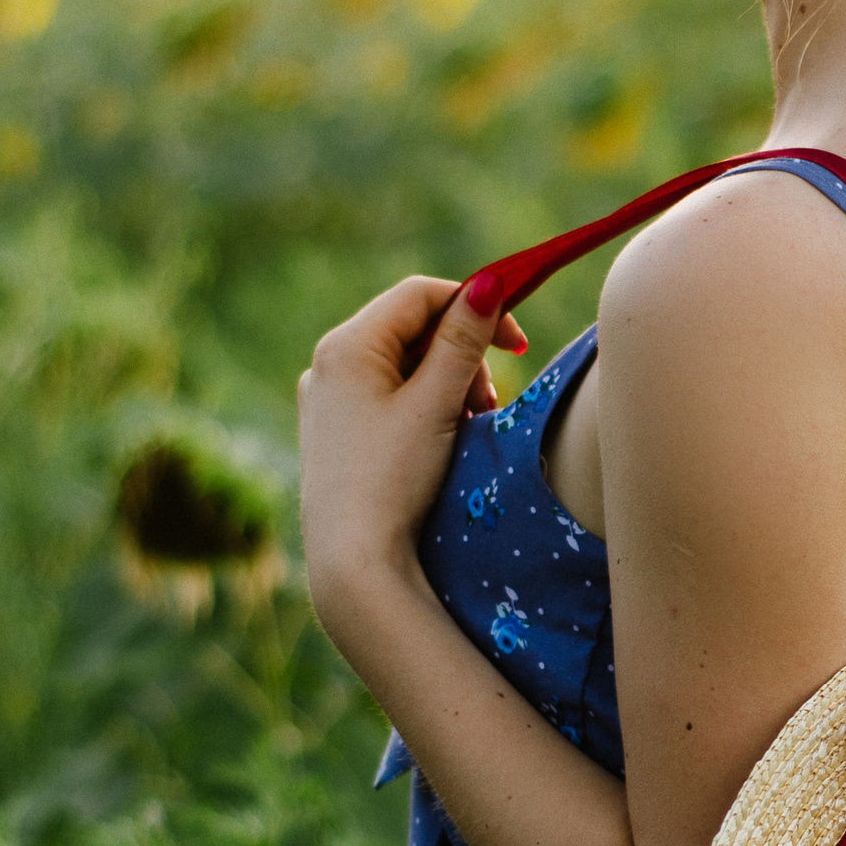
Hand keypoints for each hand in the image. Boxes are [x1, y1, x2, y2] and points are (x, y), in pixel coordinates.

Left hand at [297, 274, 525, 634]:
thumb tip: (489, 283)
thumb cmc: (394, 479)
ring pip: (403, 366)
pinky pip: (386, 397)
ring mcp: (327, 399)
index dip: (475, 306)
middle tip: (487, 402)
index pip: (420, 295)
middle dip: (460, 356)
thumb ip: (463, 341)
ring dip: (446, 384)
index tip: (518, 344)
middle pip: (412, 330)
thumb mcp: (437, 404)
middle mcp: (328, 364)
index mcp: (347, 345)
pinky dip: (422, 407)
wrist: (353, 562)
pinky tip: (441, 441)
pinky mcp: (334, 431)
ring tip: (466, 426)